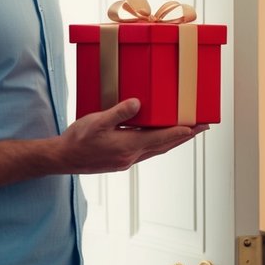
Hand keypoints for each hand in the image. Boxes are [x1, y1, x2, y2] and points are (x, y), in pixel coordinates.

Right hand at [57, 98, 206, 174]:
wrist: (62, 159)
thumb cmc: (77, 139)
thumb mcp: (97, 121)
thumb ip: (119, 112)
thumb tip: (138, 103)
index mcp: (128, 146)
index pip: (161, 138)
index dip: (179, 133)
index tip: (195, 127)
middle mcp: (131, 156)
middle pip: (164, 146)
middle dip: (184, 137)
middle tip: (201, 128)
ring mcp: (126, 161)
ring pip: (156, 150)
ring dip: (173, 141)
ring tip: (186, 132)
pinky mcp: (121, 161)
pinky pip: (146, 151)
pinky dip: (158, 144)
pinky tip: (158, 138)